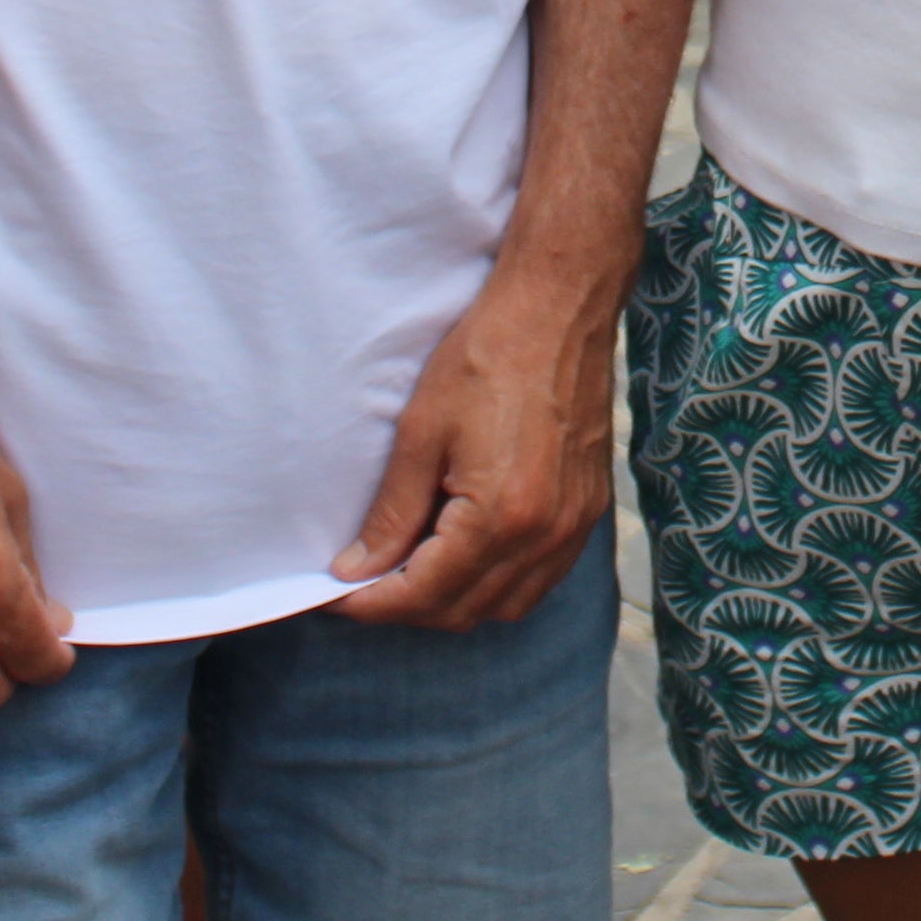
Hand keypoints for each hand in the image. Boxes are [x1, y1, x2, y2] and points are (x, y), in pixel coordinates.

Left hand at [330, 263, 616, 629]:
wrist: (559, 309)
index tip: (333, 595)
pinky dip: (496, 585)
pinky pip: (538, 581)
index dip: (371, 603)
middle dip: (406, 606)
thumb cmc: (486, 358)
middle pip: (463, 610)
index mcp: (499, 517)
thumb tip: (357, 569)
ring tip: (411, 569)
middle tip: (364, 580)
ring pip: (504, 606)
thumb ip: (392, 514)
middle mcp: (543, 535)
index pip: (423, 594)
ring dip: (452, 602)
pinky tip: (466, 557)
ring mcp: (572, 527)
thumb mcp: (421, 433)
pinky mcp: (587, 512)